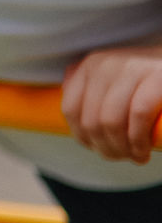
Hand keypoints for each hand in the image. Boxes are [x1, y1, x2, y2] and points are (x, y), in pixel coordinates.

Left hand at [63, 42, 161, 162]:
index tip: (99, 149)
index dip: (83, 137)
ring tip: (136, 157)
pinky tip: (144, 151)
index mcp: (89, 66)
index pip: (70, 110)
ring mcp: (131, 68)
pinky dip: (139, 140)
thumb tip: (73, 117)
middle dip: (106, 148)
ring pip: (111, 121)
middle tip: (122, 157)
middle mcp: (105, 64)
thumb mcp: (114, 80)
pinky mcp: (156, 76)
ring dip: (123, 149)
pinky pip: (138, 115)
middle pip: (91, 120)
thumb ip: (90, 91)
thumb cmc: (147, 80)